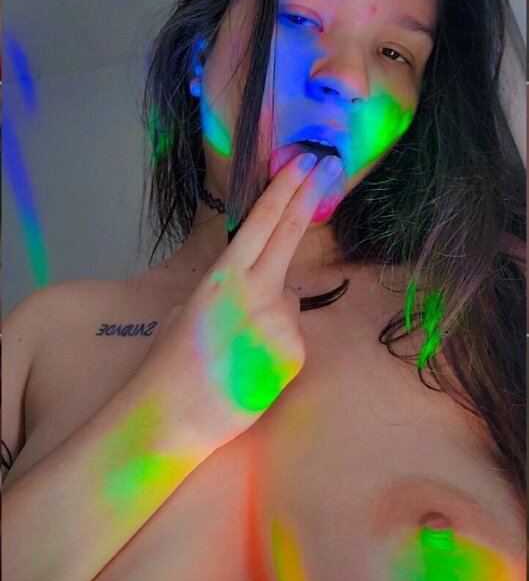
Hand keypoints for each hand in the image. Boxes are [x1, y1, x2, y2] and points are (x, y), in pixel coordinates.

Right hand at [145, 152, 345, 443]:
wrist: (173, 417)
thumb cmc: (170, 364)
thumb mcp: (185, 310)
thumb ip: (222, 289)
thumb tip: (249, 285)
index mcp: (221, 277)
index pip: (262, 222)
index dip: (285, 189)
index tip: (303, 163)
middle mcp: (254, 291)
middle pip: (289, 233)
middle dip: (308, 194)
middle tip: (326, 165)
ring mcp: (278, 321)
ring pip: (289, 300)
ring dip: (273, 313)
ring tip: (238, 350)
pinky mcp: (294, 352)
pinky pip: (292, 336)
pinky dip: (277, 347)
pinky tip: (251, 368)